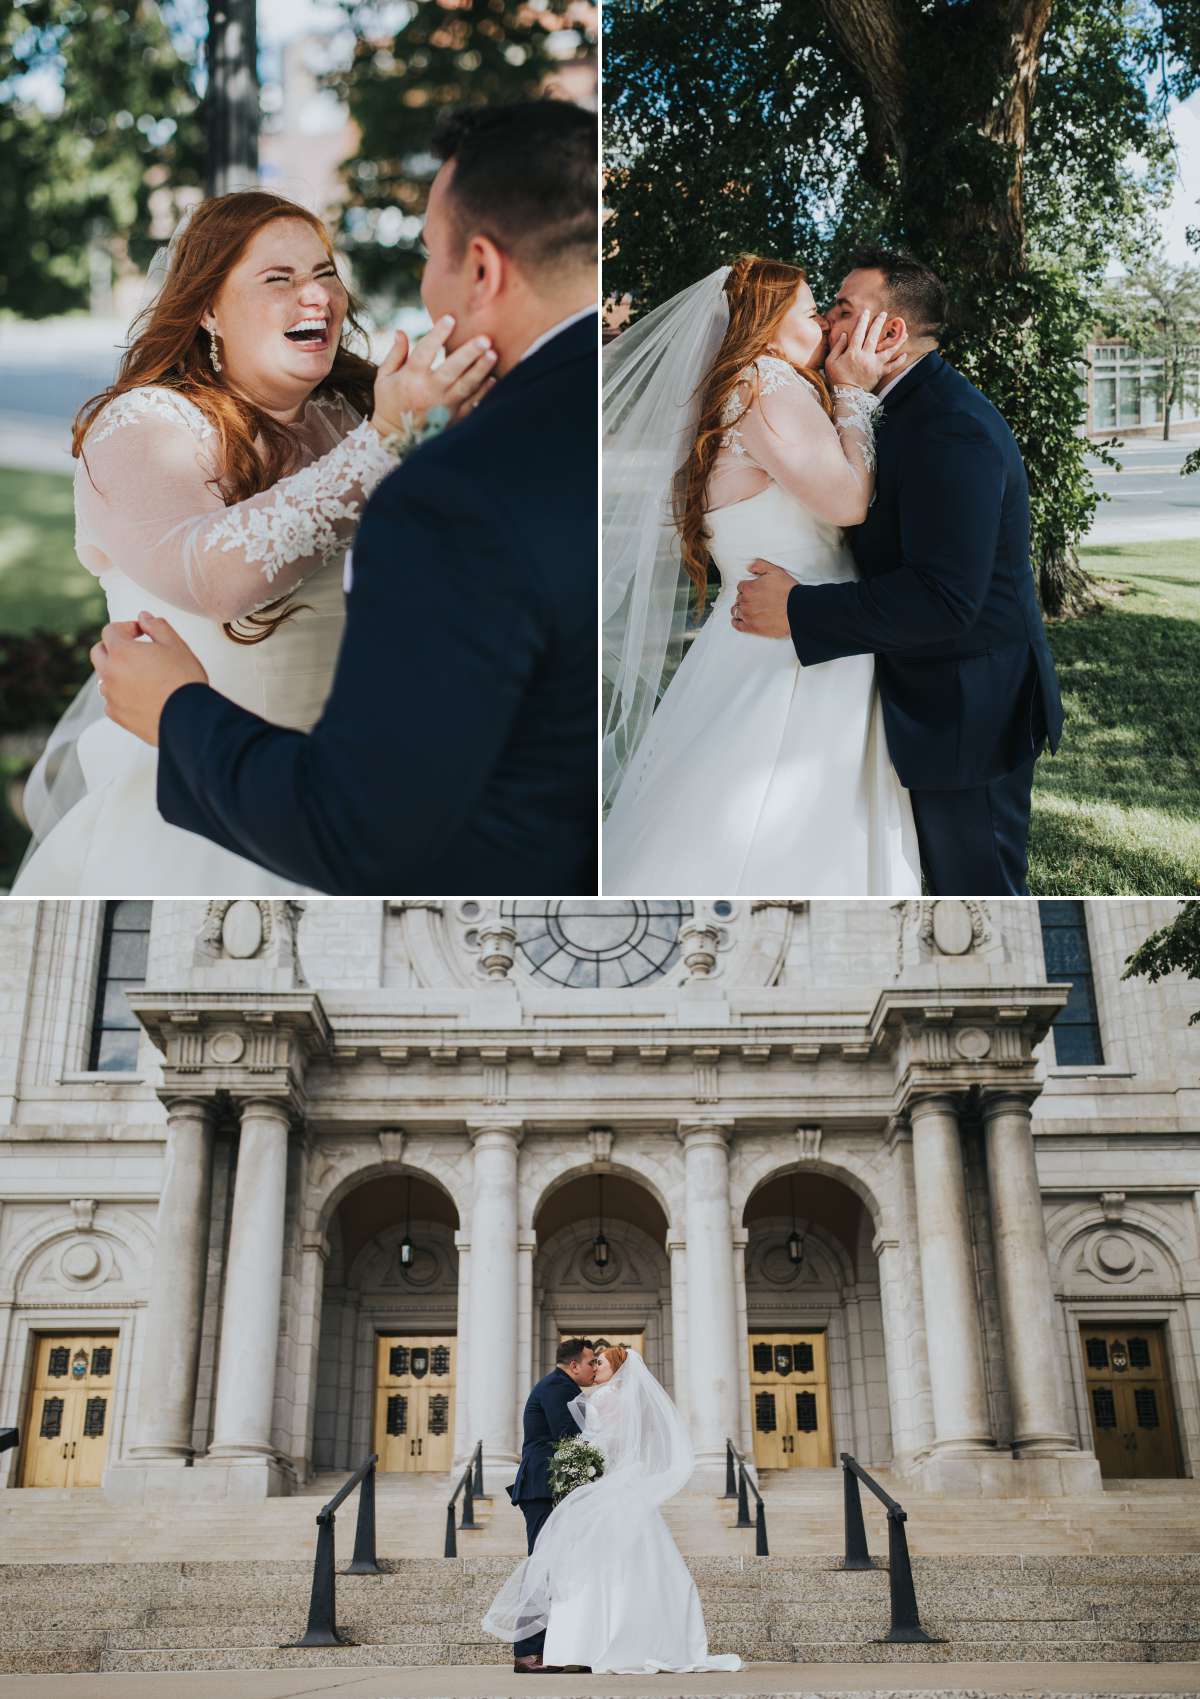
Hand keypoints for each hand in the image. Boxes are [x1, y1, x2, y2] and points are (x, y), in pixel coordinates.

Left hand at [91, 612, 207, 747]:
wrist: (188, 718)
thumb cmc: (184, 681)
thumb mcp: (176, 645)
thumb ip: (157, 626)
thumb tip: (144, 618)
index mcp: (122, 652)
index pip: (110, 630)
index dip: (126, 627)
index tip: (140, 632)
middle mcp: (110, 673)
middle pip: (98, 652)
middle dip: (113, 647)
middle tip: (134, 650)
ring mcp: (111, 696)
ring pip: (103, 677)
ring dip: (116, 672)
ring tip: (139, 675)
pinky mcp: (117, 716)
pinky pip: (110, 700)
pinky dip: (120, 695)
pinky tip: (138, 695)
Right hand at [371, 316, 497, 437]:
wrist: (396, 438)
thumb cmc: (389, 403)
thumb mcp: (384, 378)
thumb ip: (395, 354)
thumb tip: (400, 331)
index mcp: (411, 378)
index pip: (425, 351)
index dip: (437, 334)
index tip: (450, 318)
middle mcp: (429, 391)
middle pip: (452, 369)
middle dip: (469, 353)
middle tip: (484, 338)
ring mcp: (444, 405)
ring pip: (466, 386)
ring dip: (480, 370)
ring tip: (493, 354)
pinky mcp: (454, 418)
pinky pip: (472, 403)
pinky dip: (483, 392)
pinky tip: (493, 379)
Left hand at [730, 559, 794, 637]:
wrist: (796, 609)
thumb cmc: (787, 591)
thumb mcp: (775, 571)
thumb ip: (759, 565)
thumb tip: (749, 567)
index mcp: (749, 588)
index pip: (741, 586)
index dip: (747, 588)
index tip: (753, 590)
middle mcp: (745, 602)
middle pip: (739, 599)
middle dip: (745, 598)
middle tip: (753, 600)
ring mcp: (747, 615)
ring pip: (736, 611)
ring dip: (740, 609)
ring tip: (747, 609)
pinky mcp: (752, 627)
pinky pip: (738, 625)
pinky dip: (736, 622)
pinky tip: (739, 620)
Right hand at [825, 309, 908, 390]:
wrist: (846, 396)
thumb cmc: (837, 378)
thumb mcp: (831, 362)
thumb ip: (838, 347)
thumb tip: (845, 334)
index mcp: (853, 352)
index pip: (858, 333)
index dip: (863, 321)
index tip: (867, 311)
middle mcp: (865, 356)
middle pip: (874, 337)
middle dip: (879, 324)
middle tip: (884, 313)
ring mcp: (874, 365)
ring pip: (887, 350)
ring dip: (897, 341)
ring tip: (904, 332)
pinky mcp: (879, 373)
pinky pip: (891, 367)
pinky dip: (899, 361)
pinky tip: (905, 354)